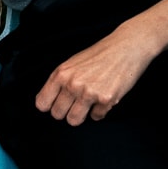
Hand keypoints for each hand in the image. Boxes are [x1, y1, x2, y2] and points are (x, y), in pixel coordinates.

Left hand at [34, 24, 157, 125]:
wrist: (125, 48)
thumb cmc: (99, 55)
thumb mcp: (72, 63)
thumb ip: (59, 81)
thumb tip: (46, 103)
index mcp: (61, 73)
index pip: (42, 103)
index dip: (49, 105)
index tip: (55, 104)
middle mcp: (72, 84)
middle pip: (57, 114)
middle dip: (65, 111)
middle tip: (75, 103)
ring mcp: (89, 93)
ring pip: (74, 120)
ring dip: (80, 115)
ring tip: (87, 103)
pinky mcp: (106, 100)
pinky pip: (96, 117)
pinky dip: (100, 111)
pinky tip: (103, 97)